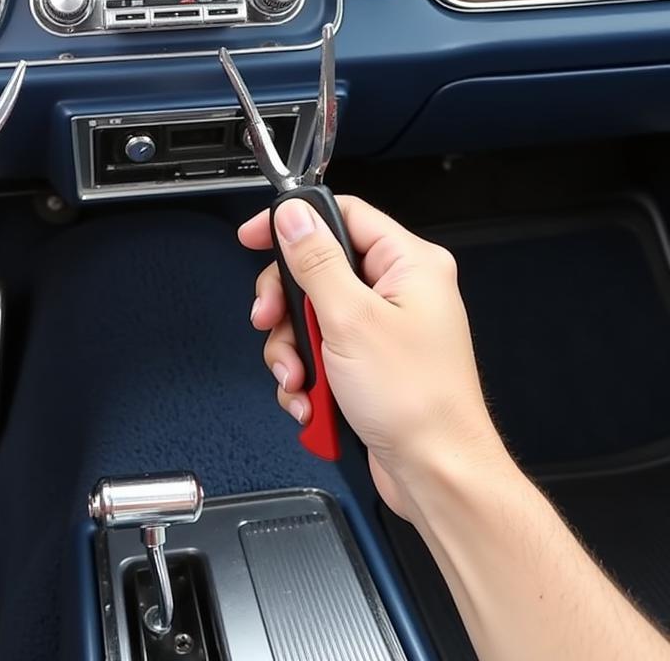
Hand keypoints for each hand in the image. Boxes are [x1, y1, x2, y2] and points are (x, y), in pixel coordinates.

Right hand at [240, 195, 506, 519]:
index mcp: (409, 264)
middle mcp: (399, 290)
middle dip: (287, 306)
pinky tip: (312, 401)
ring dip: (294, 352)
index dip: (295, 222)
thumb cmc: (418, 403)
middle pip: (317, 269)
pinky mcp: (368, 362)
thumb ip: (316, 262)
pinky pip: (320, 353)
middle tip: (271, 321)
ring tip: (301, 379)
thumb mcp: (351, 320)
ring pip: (310, 316)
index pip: (342, 215)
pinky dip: (308, 378)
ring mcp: (382, 328)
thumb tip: (294, 217)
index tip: (254, 236)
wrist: (436, 476)